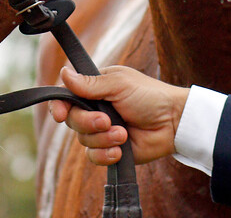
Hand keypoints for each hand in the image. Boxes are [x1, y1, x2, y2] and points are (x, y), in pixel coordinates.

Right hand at [49, 65, 188, 165]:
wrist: (173, 123)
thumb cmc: (149, 95)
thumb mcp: (118, 84)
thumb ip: (90, 83)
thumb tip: (63, 72)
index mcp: (94, 88)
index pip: (66, 95)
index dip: (58, 105)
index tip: (58, 114)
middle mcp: (95, 109)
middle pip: (72, 119)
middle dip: (87, 122)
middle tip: (107, 121)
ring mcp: (103, 130)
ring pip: (83, 140)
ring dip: (102, 138)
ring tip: (123, 133)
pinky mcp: (111, 149)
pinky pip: (94, 157)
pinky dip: (105, 154)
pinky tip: (120, 150)